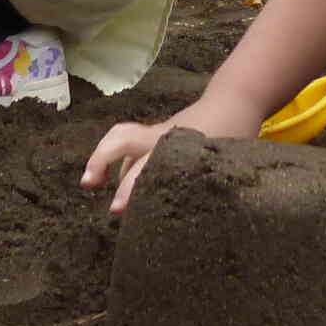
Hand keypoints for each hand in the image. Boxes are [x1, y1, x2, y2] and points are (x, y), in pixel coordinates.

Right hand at [81, 96, 251, 216]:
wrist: (236, 100)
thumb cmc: (233, 134)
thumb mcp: (225, 164)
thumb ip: (206, 188)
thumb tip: (195, 226)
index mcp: (176, 145)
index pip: (145, 167)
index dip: (128, 189)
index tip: (116, 209)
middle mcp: (161, 136)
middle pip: (121, 139)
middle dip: (100, 160)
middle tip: (89, 184)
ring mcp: (158, 132)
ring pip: (122, 137)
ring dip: (104, 157)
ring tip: (93, 181)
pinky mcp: (158, 132)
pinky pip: (133, 143)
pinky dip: (122, 159)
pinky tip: (124, 180)